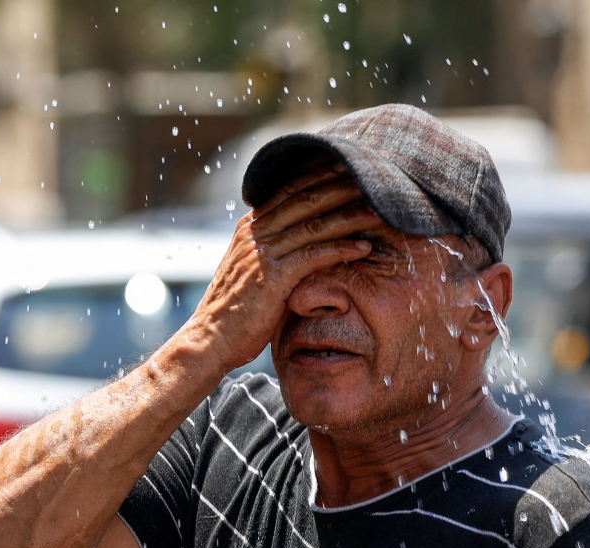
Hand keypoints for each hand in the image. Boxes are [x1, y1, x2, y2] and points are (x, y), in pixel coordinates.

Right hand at [187, 164, 380, 371]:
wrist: (210, 339)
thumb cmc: (234, 310)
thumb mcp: (249, 271)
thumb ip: (270, 251)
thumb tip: (297, 241)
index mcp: (250, 227)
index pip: (288, 191)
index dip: (319, 177)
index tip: (347, 167)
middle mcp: (255, 233)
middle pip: (305, 200)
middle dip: (341, 187)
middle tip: (373, 178)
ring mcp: (263, 253)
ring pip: (314, 224)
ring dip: (350, 216)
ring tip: (379, 211)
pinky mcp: (273, 277)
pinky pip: (314, 255)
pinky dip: (342, 248)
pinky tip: (364, 247)